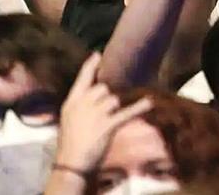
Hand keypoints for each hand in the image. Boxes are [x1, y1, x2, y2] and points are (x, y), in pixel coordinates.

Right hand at [53, 55, 152, 173]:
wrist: (72, 164)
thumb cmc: (71, 143)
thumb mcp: (69, 119)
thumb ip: (80, 105)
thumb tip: (96, 93)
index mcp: (71, 103)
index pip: (82, 79)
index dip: (90, 66)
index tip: (98, 54)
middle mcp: (82, 105)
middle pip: (103, 88)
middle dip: (108, 98)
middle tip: (104, 112)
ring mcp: (95, 114)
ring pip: (114, 99)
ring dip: (115, 108)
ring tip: (107, 122)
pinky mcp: (107, 125)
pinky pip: (127, 112)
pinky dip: (139, 107)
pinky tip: (149, 102)